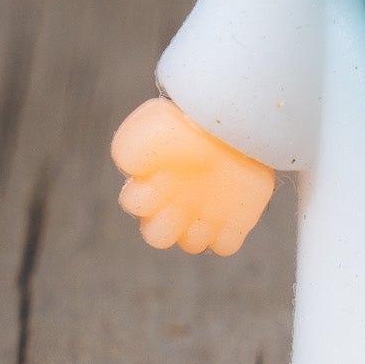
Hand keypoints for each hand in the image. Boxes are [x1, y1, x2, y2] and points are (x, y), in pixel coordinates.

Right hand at [111, 97, 275, 255]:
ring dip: (195, 232)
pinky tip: (230, 210)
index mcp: (153, 180)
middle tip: (178, 204)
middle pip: (157, 237)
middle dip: (163, 226)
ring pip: (191, 244)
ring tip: (207, 206)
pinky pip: (226, 245)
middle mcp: (175, 201)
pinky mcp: (235, 217)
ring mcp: (204, 212)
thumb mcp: (150, 125)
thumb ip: (130, 149)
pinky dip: (226, 236)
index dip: (140, 198)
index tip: (153, 181)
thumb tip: (132, 171)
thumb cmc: (190, 121)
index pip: (134, 204)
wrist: (232, 117)